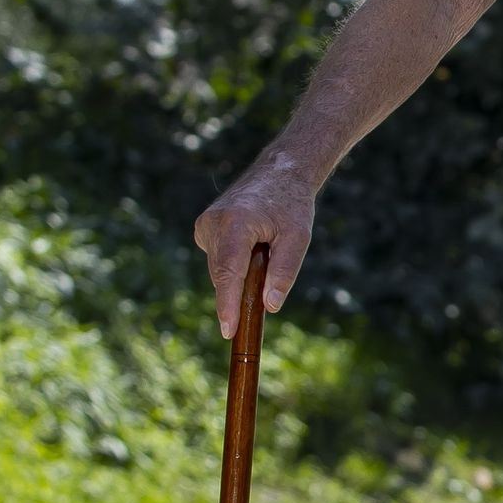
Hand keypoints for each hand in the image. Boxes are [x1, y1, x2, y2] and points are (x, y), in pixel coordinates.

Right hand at [194, 158, 316, 339]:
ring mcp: (205, 225)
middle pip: (223, 275)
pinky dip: (234, 264)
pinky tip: (252, 247)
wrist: (278, 173)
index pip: (228, 273)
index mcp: (236, 223)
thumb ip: (284, 271)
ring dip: (239, 275)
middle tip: (264, 297)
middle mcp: (213, 223)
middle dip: (239, 292)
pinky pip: (218, 259)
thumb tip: (270, 306)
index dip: (227, 305)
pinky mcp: (204, 228)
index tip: (228, 330)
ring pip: (220, 269)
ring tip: (264, 252)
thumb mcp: (298, 238)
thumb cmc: (291, 205)